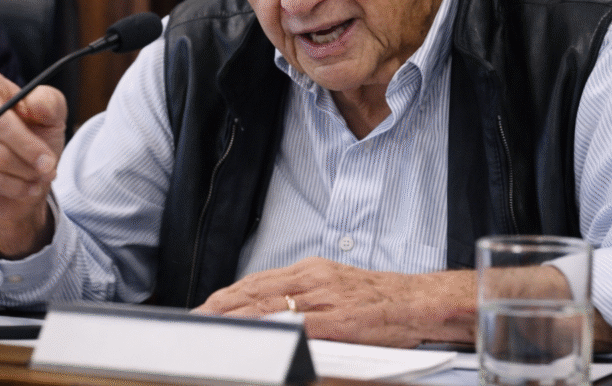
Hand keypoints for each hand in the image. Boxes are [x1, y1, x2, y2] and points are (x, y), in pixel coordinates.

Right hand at [0, 35, 67, 258]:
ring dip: (24, 171)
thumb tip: (36, 103)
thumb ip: (50, 103)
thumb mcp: (54, 116)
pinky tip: (22, 184)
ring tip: (37, 174)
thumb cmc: (38, 138)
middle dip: (29, 148)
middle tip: (48, 162)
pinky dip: (13, 186)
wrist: (30, 180)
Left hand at [195, 257, 477, 346]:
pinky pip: (298, 325)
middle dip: (220, 308)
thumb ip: (304, 298)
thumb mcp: (335, 289)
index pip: (257, 282)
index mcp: (310, 271)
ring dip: (235, 319)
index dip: (226, 297)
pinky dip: (271, 331)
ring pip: (269, 305)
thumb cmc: (378, 301)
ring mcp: (324, 298)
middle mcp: (312, 279)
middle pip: (255, 292)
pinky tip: (253, 339)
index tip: (203, 308)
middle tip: (194, 321)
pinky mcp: (339, 319)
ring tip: (210, 331)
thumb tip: (271, 312)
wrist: (417, 302)